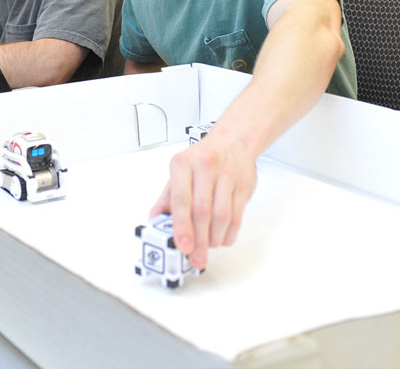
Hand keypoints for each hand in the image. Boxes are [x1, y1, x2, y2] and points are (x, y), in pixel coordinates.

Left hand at [148, 131, 257, 270]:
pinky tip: (221, 239)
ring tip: (207, 248)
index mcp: (182, 164)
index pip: (181, 199)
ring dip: (214, 238)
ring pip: (222, 216)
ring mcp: (227, 176)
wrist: (232, 142)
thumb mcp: (178, 173)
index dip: (182, 226)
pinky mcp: (244, 186)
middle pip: (203, 211)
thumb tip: (155, 224)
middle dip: (199, 240)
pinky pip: (237, 216)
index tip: (183, 246)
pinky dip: (229, 234)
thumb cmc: (200, 160)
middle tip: (196, 258)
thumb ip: (166, 199)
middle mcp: (205, 168)